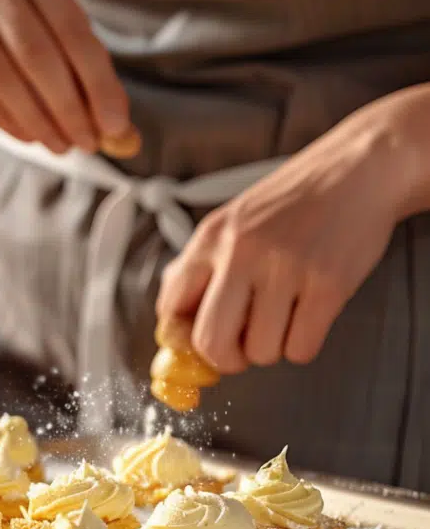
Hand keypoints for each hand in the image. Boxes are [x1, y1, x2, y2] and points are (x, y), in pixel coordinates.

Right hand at [0, 0, 129, 152]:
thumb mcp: (43, 32)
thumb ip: (81, 73)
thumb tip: (122, 132)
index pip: (75, 32)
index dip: (98, 82)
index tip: (115, 125)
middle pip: (39, 56)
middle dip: (68, 108)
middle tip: (87, 143)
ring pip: (4, 77)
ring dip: (37, 120)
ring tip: (59, 145)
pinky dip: (3, 119)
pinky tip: (25, 136)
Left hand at [156, 113, 410, 373]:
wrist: (358, 168)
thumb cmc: (296, 199)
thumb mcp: (232, 221)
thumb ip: (202, 265)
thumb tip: (174, 318)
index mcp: (210, 238)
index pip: (170, 308)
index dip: (182, 339)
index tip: (197, 344)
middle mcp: (241, 253)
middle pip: (210, 342)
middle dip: (226, 359)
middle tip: (240, 350)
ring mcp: (285, 269)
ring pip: (260, 352)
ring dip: (272, 349)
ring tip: (283, 319)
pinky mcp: (327, 284)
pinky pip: (301, 349)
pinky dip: (303, 345)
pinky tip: (308, 317)